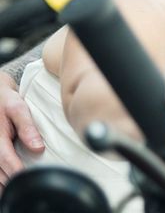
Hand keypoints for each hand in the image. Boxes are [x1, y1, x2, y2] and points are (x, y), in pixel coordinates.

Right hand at [0, 72, 43, 187]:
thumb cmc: (7, 101)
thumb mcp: (18, 108)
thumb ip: (27, 128)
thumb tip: (38, 148)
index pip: (5, 159)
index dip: (16, 171)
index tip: (28, 179)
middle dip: (13, 180)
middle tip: (31, 186)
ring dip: (5, 182)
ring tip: (22, 186)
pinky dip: (2, 177)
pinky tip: (10, 184)